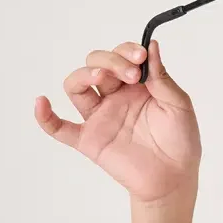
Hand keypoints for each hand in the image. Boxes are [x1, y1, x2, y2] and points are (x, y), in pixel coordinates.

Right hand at [35, 40, 200, 203]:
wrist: (174, 176)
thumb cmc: (181, 140)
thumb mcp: (179, 104)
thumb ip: (162, 77)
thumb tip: (153, 45)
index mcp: (137, 85)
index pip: (121, 56)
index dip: (126, 51)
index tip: (141, 57)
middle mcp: (115, 96)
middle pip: (96, 64)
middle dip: (110, 61)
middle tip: (132, 74)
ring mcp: (100, 117)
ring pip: (76, 86)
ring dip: (83, 75)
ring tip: (100, 76)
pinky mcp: (89, 140)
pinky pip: (59, 127)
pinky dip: (45, 116)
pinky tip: (41, 102)